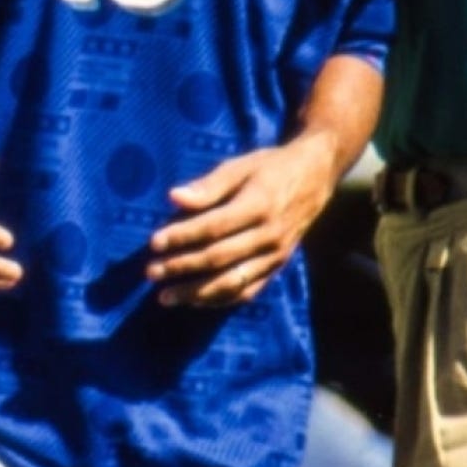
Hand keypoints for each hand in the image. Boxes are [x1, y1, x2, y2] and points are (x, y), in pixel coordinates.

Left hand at [148, 135, 338, 307]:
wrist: (314, 177)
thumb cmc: (270, 168)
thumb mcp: (240, 166)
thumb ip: (208, 186)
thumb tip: (174, 198)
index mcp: (259, 204)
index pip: (214, 227)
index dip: (182, 236)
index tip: (154, 242)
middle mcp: (270, 234)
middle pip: (219, 258)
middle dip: (181, 267)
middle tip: (151, 271)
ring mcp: (276, 255)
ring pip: (232, 282)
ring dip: (196, 292)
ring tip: (165, 296)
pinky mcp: (278, 268)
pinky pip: (247, 291)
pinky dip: (219, 299)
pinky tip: (194, 300)